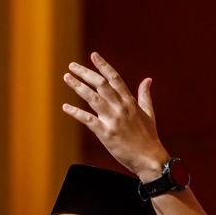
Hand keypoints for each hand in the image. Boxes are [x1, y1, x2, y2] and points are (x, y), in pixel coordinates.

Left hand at [62, 52, 169, 181]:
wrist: (150, 159)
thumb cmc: (149, 138)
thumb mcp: (149, 113)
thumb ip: (145, 95)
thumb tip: (147, 80)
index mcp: (130, 102)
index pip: (115, 78)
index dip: (103, 66)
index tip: (93, 55)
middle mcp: (121, 108)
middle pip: (101, 85)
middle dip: (86, 73)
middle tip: (72, 66)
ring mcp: (113, 120)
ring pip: (93, 98)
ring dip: (78, 87)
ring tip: (67, 78)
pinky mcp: (106, 133)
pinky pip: (88, 120)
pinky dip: (76, 113)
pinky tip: (66, 107)